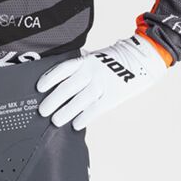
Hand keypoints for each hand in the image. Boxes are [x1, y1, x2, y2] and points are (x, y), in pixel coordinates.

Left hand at [36, 34, 167, 129]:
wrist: (142, 60)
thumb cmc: (114, 60)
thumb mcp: (94, 56)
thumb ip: (78, 64)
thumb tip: (57, 73)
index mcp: (85, 60)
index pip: (63, 69)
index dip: (50, 78)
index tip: (39, 88)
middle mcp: (92, 71)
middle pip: (68, 87)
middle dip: (53, 100)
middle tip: (43, 111)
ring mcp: (103, 84)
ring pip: (80, 100)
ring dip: (66, 112)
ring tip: (55, 121)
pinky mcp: (113, 95)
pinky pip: (96, 109)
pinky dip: (85, 117)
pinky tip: (76, 124)